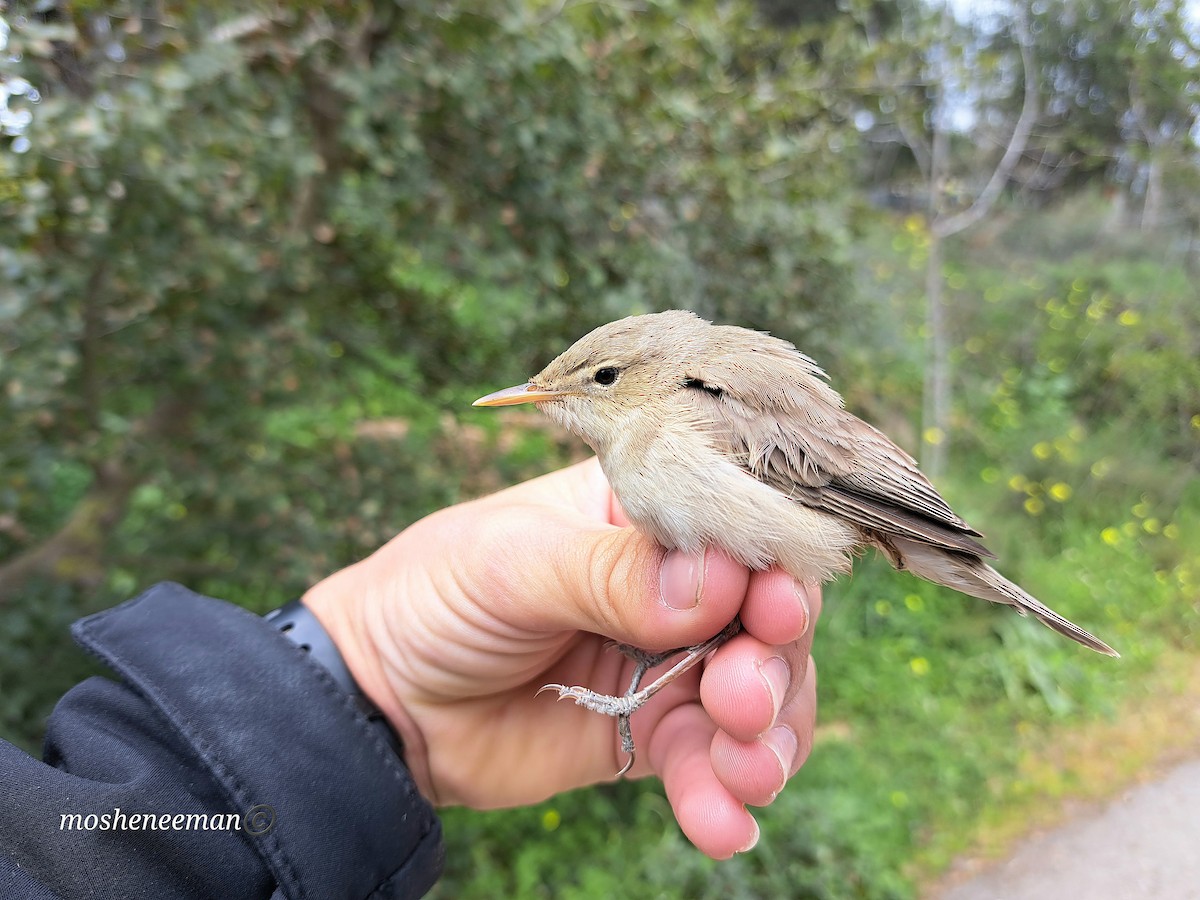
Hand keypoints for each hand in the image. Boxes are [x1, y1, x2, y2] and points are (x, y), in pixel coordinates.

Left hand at [303, 457, 820, 858]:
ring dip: (765, 738)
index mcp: (639, 511)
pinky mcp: (649, 732)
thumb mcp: (510, 565)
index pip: (735, 527)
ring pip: (755, 693)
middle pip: (764, 617)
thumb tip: (720, 583)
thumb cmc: (434, 598)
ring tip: (744, 776)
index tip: (774, 611)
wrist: (380, 703)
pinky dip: (724, 794)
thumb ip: (609, 573)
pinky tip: (724, 827)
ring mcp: (664, 660)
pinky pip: (707, 760)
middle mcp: (668, 583)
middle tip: (741, 700)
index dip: (770, 569)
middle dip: (771, 664)